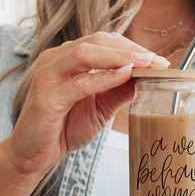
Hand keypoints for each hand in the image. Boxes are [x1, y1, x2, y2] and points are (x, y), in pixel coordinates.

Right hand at [4, 31, 168, 182]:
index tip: (159, 60)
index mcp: (69, 59)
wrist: (36, 154)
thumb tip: (144, 77)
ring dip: (120, 57)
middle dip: (131, 49)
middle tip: (157, 60)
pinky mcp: (46, 96)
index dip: (133, 47)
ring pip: (86, 53)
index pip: (104, 42)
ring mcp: (49, 75)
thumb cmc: (64, 128)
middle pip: (97, 41)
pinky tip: (124, 76)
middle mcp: (56, 59)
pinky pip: (79, 83)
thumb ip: (118, 91)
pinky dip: (104, 78)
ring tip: (145, 64)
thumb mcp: (100, 108)